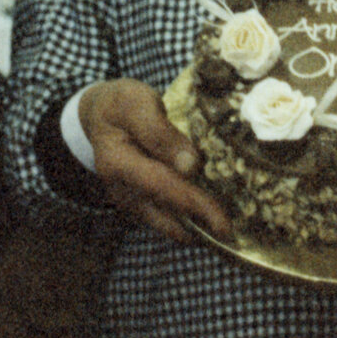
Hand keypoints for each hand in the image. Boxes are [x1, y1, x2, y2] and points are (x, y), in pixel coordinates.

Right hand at [79, 79, 229, 242]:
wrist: (99, 115)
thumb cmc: (121, 104)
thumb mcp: (137, 104)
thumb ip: (160, 133)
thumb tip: (190, 165)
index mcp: (118, 164)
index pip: (163, 188)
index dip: (196, 206)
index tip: (224, 223)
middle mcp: (122, 191)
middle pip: (168, 216)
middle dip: (203, 227)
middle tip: (237, 234)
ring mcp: (130, 201)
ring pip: (169, 225)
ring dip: (198, 228)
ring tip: (230, 228)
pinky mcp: (141, 204)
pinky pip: (168, 219)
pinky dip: (190, 220)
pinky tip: (213, 215)